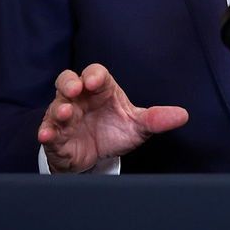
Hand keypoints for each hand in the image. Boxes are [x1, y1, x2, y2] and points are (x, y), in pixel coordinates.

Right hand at [37, 63, 188, 172]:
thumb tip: (183, 115)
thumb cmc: (115, 130)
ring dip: (59, 108)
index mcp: (101, 89)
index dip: (94, 75)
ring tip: (65, 114)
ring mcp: (65, 116)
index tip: (96, 81)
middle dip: (70, 83)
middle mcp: (80, 98)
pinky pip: (48, 131)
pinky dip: (46, 133)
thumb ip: (157, 119)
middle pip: (68, 80)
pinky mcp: (56, 136)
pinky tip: (47, 136)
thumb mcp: (138, 125)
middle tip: (76, 89)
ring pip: (57, 105)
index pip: (96, 73)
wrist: (97, 157)